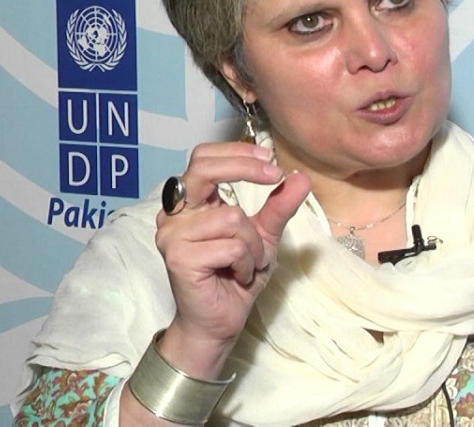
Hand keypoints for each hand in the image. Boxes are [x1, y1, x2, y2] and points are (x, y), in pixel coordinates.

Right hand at [152, 141, 310, 377]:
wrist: (221, 321)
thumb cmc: (236, 276)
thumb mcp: (265, 235)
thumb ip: (279, 205)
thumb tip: (300, 177)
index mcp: (191, 203)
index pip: (203, 158)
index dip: (237, 153)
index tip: (270, 160)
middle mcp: (174, 214)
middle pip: (203, 169)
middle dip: (245, 168)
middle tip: (276, 176)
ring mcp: (172, 236)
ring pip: (232, 217)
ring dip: (254, 244)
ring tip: (249, 263)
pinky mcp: (179, 258)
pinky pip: (231, 247)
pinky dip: (247, 262)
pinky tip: (239, 276)